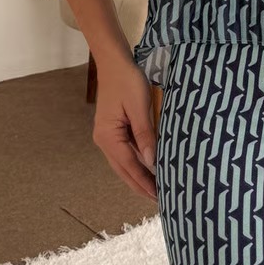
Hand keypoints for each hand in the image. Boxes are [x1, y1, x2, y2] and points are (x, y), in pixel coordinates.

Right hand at [93, 60, 157, 200]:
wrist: (114, 63)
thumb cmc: (128, 81)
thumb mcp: (139, 106)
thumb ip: (145, 134)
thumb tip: (152, 161)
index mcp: (108, 136)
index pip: (130, 166)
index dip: (144, 182)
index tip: (158, 196)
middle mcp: (104, 140)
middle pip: (124, 170)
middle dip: (140, 186)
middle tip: (159, 200)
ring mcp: (107, 137)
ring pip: (124, 164)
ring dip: (138, 177)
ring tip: (155, 189)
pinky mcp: (113, 131)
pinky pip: (125, 153)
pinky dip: (136, 164)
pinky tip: (148, 169)